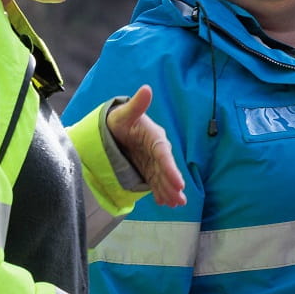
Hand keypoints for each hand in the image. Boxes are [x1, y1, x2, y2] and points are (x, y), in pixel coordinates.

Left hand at [106, 86, 186, 206]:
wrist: (115, 127)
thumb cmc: (120, 118)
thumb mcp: (125, 112)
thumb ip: (136, 104)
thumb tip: (146, 89)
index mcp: (154, 136)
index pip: (163, 154)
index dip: (171, 169)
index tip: (179, 183)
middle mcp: (156, 150)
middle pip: (165, 169)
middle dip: (172, 185)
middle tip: (179, 200)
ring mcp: (152, 160)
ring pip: (161, 177)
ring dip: (168, 190)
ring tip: (174, 204)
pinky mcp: (146, 167)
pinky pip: (154, 180)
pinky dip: (158, 191)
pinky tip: (163, 202)